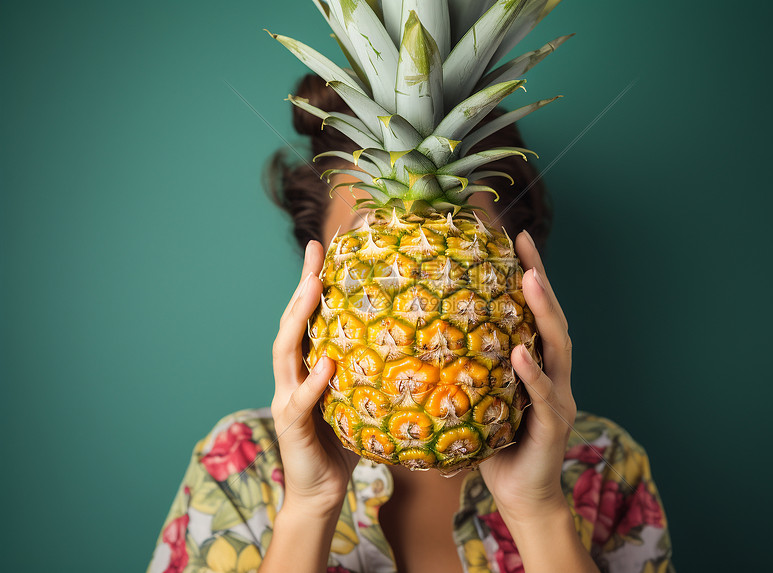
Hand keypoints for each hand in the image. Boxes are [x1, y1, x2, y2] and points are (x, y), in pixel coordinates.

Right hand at [271, 240, 358, 515]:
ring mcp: (286, 400)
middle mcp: (291, 378)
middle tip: (315, 253)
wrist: (322, 494)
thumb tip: (410, 341)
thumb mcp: (359, 400)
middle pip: (290, 324)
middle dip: (301, 287)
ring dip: (298, 320)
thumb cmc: (344, 444)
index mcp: (306, 368)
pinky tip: (325, 364)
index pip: (306, 318)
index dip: (310, 282)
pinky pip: (298, 402)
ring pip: (284, 353)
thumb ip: (369, 372)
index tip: (321, 247)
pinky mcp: (291, 428)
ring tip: (314, 289)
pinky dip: (312, 383)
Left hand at [479, 230, 576, 519]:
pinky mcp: (555, 424)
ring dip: (544, 312)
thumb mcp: (479, 401)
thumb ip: (465, 372)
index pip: (534, 313)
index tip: (516, 238)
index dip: (529, 274)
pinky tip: (522, 354)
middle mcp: (555, 374)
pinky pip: (545, 395)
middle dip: (541, 280)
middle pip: (552, 319)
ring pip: (557, 348)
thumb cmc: (496, 448)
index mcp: (537, 365)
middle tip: (525, 245)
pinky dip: (535, 374)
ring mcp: (560, 398)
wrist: (521, 497)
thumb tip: (418, 342)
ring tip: (530, 281)